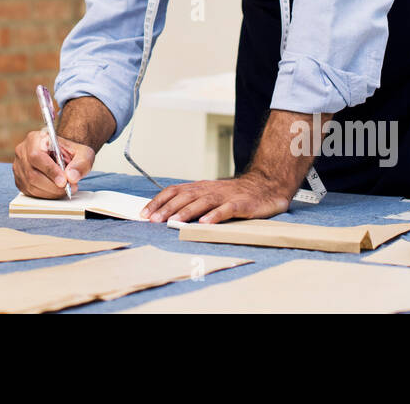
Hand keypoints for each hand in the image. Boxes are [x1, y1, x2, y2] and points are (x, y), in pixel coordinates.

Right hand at [12, 130, 95, 198]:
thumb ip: (81, 163)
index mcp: (35, 139)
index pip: (37, 155)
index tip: (64, 181)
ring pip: (31, 185)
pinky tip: (56, 191)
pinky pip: (30, 192)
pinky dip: (45, 195)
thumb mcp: (83, 153)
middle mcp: (22, 151)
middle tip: (69, 187)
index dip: (50, 170)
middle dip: (53, 185)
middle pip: (32, 173)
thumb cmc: (71, 152)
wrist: (64, 155)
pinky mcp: (19, 180)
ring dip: (50, 192)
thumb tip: (71, 177)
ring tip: (65, 189)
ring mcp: (19, 166)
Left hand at [140, 173, 292, 223]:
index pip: (174, 191)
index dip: (158, 201)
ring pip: (202, 202)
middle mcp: (209, 189)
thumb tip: (166, 214)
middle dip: (166, 208)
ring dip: (185, 212)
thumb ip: (192, 202)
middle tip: (152, 220)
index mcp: (200, 187)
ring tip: (172, 222)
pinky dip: (214, 216)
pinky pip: (226, 209)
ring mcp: (225, 196)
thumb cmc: (235, 194)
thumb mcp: (210, 194)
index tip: (143, 213)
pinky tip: (205, 223)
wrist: (266, 186)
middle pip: (184, 196)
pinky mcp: (241, 204)